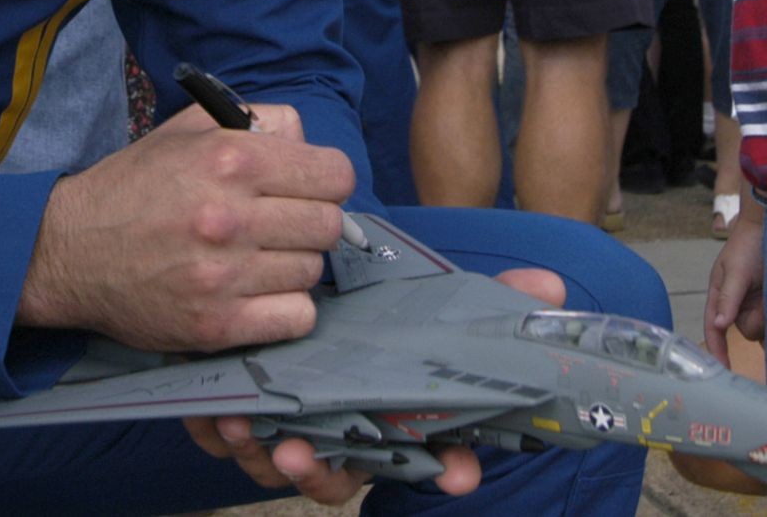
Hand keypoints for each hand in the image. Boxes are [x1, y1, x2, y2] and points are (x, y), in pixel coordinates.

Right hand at [21, 101, 355, 350]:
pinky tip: (260, 294)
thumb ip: (257, 121)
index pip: (333, 175)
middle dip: (312, 222)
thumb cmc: (135, 186)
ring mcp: (223, 275)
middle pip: (328, 224)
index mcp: (229, 159)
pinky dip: (287, 309)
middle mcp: (230, 216)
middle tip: (283, 225)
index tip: (310, 188)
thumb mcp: (189, 130)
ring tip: (259, 259)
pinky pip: (297, 318)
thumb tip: (308, 143)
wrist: (70, 250)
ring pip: (313, 271)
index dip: (327, 180)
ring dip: (294, 265)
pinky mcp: (216, 325)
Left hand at [183, 268, 567, 503]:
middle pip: (345, 480)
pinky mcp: (250, 423)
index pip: (437, 462)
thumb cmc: (378, 318)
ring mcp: (297, 437)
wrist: (300, 299)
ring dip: (261, 452)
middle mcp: (350, 441)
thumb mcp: (430, 304)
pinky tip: (218, 406)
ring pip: (283, 465)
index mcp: (398, 421)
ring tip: (245, 422)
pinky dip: (222, 429)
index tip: (459, 474)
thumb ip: (487, 300)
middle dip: (324, 474)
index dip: (452, 471)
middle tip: (302, 454)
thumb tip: (549, 286)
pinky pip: (234, 443)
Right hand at [704, 203, 764, 362]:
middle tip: (766, 299)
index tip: (723, 370)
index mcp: (721, 296)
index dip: (717, 350)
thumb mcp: (736, 270)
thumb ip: (728, 298)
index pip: (714, 329)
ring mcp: (759, 304)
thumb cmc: (748, 245)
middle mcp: (739, 304)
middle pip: (745, 329)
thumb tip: (718, 324)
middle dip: (757, 319)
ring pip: (765, 327)